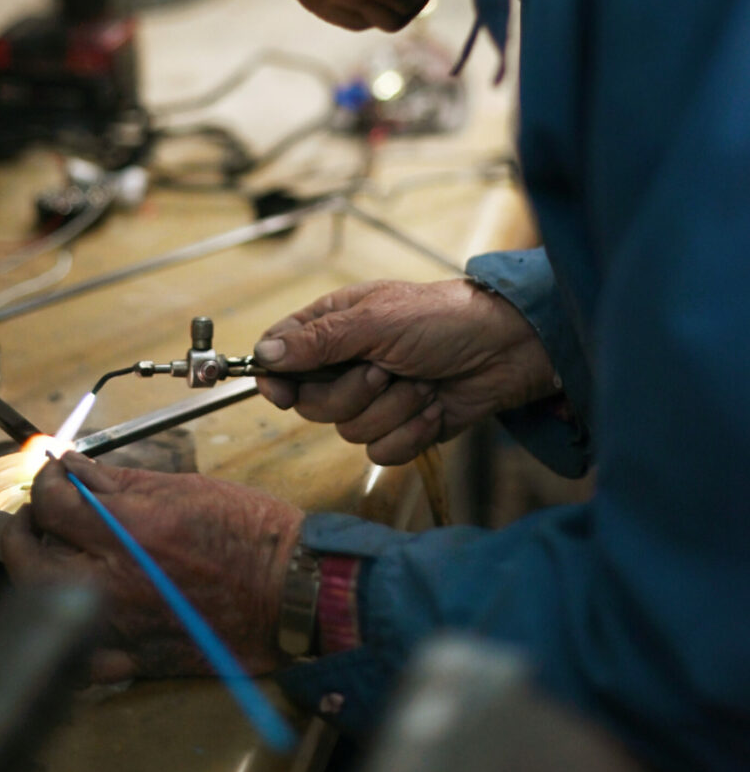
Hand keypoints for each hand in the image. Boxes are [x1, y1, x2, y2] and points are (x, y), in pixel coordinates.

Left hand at [2, 452, 302, 681]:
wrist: (289, 591)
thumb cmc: (249, 532)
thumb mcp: (185, 487)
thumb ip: (121, 481)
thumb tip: (75, 467)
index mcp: (129, 530)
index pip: (53, 502)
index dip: (45, 479)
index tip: (53, 471)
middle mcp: (115, 581)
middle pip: (28, 557)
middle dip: (24, 527)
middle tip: (38, 512)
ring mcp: (119, 626)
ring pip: (41, 605)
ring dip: (36, 572)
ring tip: (53, 552)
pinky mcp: (132, 659)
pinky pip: (76, 654)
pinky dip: (65, 627)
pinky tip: (74, 606)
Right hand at [254, 279, 557, 464]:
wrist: (507, 351)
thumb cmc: (444, 320)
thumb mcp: (376, 321)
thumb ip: (318, 340)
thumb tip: (264, 354)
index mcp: (334, 325)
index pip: (280, 354)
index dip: (276, 377)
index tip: (283, 392)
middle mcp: (348, 363)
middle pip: (311, 404)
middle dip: (352, 394)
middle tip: (385, 370)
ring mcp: (374, 398)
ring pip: (348, 431)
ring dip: (391, 410)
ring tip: (421, 383)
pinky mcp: (401, 427)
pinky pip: (382, 452)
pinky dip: (411, 432)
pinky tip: (434, 407)